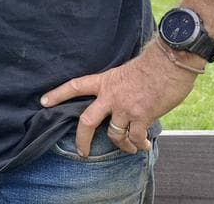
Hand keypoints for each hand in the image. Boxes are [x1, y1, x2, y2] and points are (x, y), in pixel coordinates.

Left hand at [41, 42, 198, 156]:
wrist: (170, 61)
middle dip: (82, 140)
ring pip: (114, 135)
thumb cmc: (153, 63)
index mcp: (105, 81)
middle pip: (87, 121)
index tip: (43, 102)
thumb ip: (120, 87)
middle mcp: (111, 96)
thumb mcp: (126, 71)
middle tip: (82, 152)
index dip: (58, 94)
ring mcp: (125, 108)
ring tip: (129, 147)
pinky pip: (135, 137)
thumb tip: (122, 102)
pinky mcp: (142, 116)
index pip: (75, 86)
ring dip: (122, 145)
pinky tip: (144, 144)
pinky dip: (139, 144)